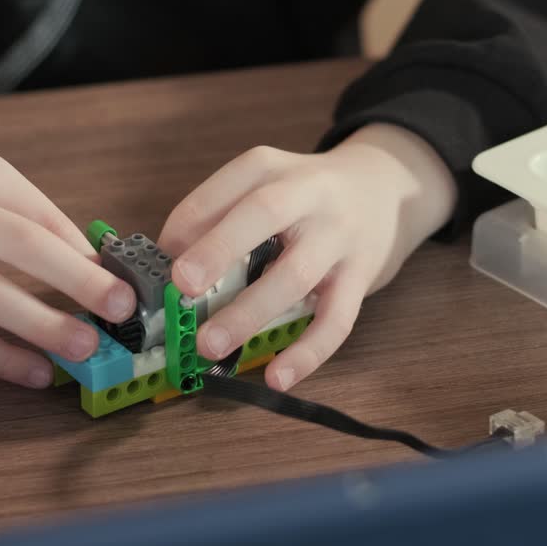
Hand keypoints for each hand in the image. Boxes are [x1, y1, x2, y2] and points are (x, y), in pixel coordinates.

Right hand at [0, 134, 135, 387]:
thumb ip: (28, 211)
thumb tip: (85, 258)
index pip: (40, 215)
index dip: (85, 252)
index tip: (124, 281)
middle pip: (20, 249)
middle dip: (75, 282)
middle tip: (119, 310)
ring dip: (40, 328)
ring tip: (84, 350)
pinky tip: (33, 373)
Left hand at [158, 123, 455, 390]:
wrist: (387, 187)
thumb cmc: (307, 196)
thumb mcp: (263, 185)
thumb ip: (218, 217)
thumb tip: (167, 266)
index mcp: (269, 168)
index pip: (221, 190)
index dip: (185, 226)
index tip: (159, 264)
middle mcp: (307, 193)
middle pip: (264, 214)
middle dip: (220, 250)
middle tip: (183, 287)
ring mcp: (338, 236)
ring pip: (295, 274)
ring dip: (249, 312)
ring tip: (210, 345)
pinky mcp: (362, 276)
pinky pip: (337, 319)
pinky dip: (307, 352)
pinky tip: (278, 377)